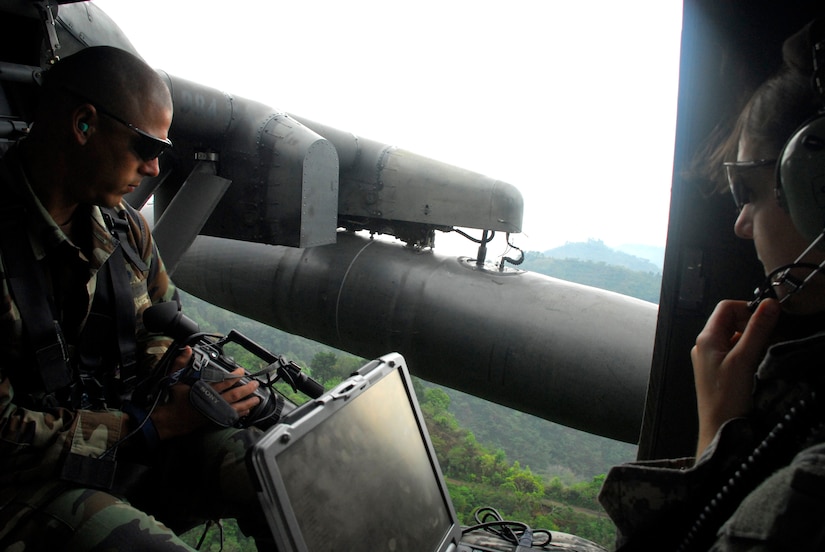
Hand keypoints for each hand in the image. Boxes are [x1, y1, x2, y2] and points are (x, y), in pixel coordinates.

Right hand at [148, 347, 261, 439]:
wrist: (172, 419)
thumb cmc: (175, 398)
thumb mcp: (175, 378)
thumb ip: (181, 362)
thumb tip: (187, 349)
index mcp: (205, 390)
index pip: (223, 382)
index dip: (234, 376)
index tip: (241, 371)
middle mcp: (212, 401)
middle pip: (233, 395)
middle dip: (246, 389)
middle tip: (255, 384)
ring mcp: (215, 412)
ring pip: (235, 407)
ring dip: (247, 402)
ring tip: (257, 399)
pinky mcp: (215, 420)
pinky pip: (231, 417)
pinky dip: (240, 413)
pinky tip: (247, 410)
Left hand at [691, 298, 779, 456]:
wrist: (718, 428)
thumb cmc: (725, 399)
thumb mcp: (744, 359)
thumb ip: (757, 330)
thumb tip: (769, 306)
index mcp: (706, 339)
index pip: (726, 307)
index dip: (747, 308)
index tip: (766, 319)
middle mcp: (705, 346)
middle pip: (730, 320)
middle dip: (751, 325)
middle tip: (766, 338)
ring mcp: (711, 358)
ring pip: (734, 337)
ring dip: (751, 339)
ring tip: (759, 355)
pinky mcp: (718, 370)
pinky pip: (734, 351)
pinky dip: (747, 352)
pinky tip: (754, 365)